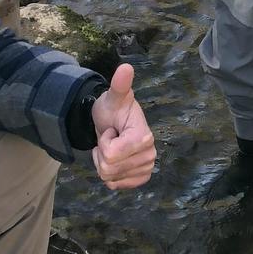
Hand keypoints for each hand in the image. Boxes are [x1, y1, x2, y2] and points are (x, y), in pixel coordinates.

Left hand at [90, 63, 155, 190]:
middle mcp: (150, 154)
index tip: (112, 130)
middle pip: (109, 168)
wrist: (112, 122)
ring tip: (111, 147)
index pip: (111, 154)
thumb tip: (125, 67)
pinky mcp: (141, 178)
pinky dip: (110, 175)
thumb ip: (119, 85)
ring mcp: (146, 168)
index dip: (104, 141)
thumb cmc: (112, 109)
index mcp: (144, 136)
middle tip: (111, 138)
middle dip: (102, 153)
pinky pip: (116, 185)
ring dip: (104, 163)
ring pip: (110, 178)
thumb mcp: (112, 97)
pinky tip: (115, 160)